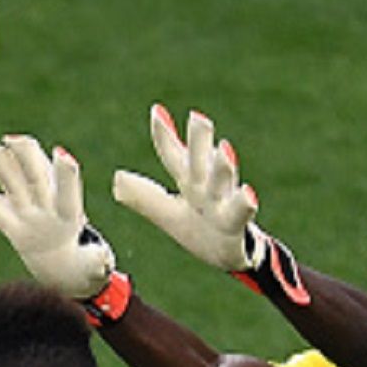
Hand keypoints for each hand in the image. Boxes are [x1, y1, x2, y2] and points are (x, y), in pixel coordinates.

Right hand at [0, 135, 116, 298]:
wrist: (62, 266)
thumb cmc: (83, 264)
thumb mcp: (93, 264)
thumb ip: (97, 260)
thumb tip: (102, 259)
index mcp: (69, 215)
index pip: (68, 191)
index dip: (66, 175)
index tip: (62, 155)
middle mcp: (48, 205)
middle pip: (36, 176)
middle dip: (26, 156)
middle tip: (13, 140)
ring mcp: (29, 210)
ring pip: (14, 183)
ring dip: (1, 166)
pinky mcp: (11, 221)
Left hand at [111, 104, 262, 272]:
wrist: (226, 255)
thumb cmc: (198, 228)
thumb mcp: (167, 213)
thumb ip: (145, 195)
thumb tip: (117, 177)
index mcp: (189, 182)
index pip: (174, 156)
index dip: (165, 136)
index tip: (156, 111)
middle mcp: (206, 187)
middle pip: (200, 162)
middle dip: (199, 140)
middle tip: (198, 117)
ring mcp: (222, 204)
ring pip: (222, 183)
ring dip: (223, 167)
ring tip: (224, 148)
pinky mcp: (235, 224)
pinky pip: (241, 213)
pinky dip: (245, 203)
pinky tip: (249, 195)